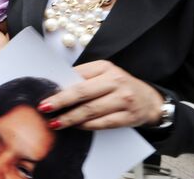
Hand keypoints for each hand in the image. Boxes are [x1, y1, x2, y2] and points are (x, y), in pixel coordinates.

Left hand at [37, 60, 163, 129]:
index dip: (60, 86)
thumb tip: (57, 87)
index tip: (45, 94)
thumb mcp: (104, 74)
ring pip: (90, 110)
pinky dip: (86, 126)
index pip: (78, 76)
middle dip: (60, 102)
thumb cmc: (119, 86)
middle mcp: (115, 81)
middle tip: (45, 109)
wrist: (149, 100)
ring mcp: (123, 99)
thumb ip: (83, 78)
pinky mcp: (128, 117)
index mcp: (105, 67)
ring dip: (70, 118)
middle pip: (82, 93)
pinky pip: (102, 123)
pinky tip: (75, 126)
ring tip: (55, 122)